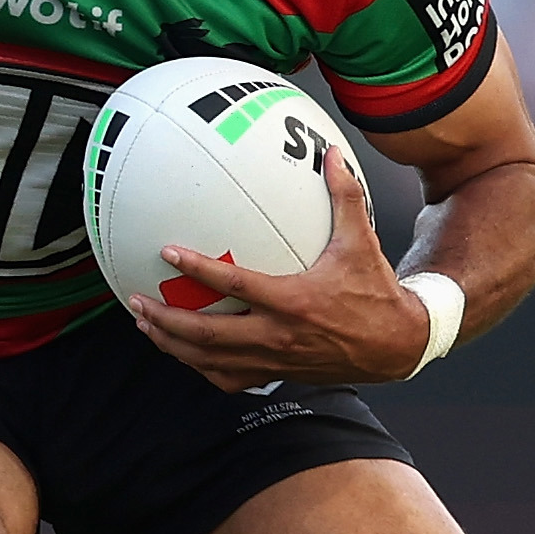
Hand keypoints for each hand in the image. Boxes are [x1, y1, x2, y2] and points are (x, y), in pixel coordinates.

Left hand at [126, 141, 426, 390]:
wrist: (397, 344)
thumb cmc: (376, 293)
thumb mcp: (361, 242)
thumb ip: (344, 198)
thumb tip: (331, 155)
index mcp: (293, 301)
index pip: (234, 285)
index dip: (197, 270)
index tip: (168, 253)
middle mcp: (277, 336)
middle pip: (206, 335)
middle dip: (165, 320)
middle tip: (137, 301)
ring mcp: (274, 360)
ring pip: (209, 361)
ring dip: (172, 344)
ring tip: (146, 325)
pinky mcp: (277, 374)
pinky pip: (228, 378)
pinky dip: (200, 367)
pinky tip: (183, 352)